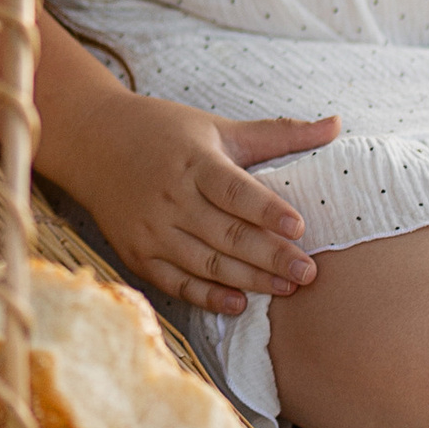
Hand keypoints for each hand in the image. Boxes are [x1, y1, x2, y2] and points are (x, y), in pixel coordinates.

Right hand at [54, 90, 335, 317]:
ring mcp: (151, 228)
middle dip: (270, 256)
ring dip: (249, 279)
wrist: (91, 141)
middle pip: (226, 234)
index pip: (234, 190)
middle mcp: (170, 197)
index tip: (299, 226)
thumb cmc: (163, 132)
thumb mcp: (218, 127)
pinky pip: (176, 282)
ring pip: (206, 263)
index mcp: (193, 161)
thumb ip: (278, 133)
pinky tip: (239, 303)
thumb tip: (337, 124)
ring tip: (288, 287)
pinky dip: (207, 296)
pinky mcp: (137, 253)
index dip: (266, 210)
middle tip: (309, 272)